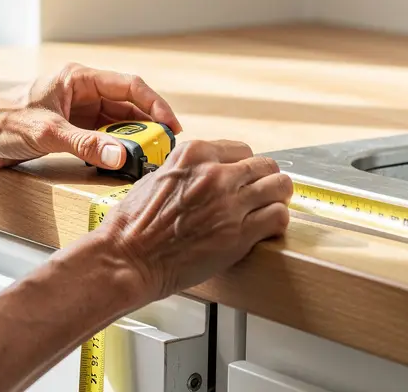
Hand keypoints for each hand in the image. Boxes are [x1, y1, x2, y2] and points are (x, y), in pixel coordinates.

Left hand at [0, 63, 182, 170]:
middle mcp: (80, 92)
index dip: (155, 105)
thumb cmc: (2, 123)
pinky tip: (121, 164)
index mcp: (77, 78)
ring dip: (131, 141)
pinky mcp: (68, 130)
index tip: (172, 127)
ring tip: (147, 160)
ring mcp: (75, 111)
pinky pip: (100, 138)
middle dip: (146, 127)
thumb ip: (87, 145)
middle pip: (126, 107)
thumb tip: (122, 156)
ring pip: (115, 125)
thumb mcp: (48, 134)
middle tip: (163, 150)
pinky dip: (113, 150)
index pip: (129, 86)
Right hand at [96, 140, 291, 301]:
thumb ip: (186, 170)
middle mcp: (215, 173)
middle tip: (263, 193)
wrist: (128, 257)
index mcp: (194, 154)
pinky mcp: (239, 233)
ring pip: (279, 187)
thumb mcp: (156, 177)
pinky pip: (278, 217)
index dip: (244, 167)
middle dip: (266, 180)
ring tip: (270, 209)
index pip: (241, 150)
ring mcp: (229, 202)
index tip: (244, 178)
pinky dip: (277, 223)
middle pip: (265, 165)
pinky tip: (267, 229)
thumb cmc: (134, 224)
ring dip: (277, 198)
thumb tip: (203, 174)